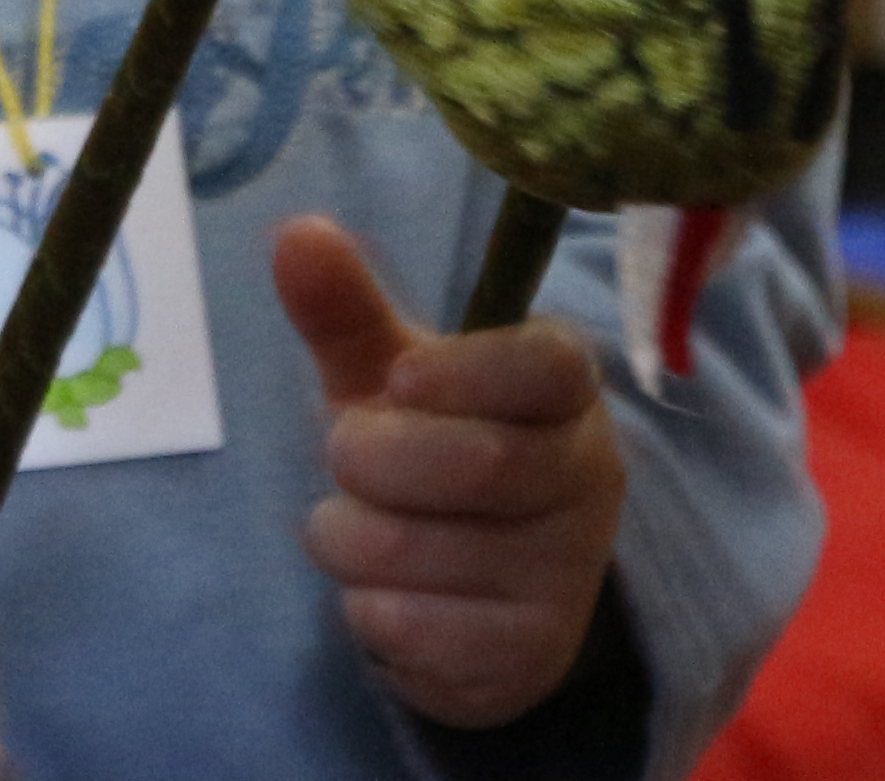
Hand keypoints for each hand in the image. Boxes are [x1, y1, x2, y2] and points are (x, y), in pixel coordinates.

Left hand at [272, 214, 627, 729]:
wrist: (478, 592)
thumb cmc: (429, 454)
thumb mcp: (389, 380)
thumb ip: (347, 309)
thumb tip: (296, 231)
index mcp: (563, 391)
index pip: (546, 365)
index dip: (464, 371)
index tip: (399, 380)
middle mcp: (589, 478)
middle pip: (478, 462)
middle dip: (372, 458)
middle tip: (343, 456)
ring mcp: (569, 572)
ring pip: (429, 551)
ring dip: (350, 538)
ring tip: (351, 528)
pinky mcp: (535, 652)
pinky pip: (424, 630)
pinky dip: (371, 610)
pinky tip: (381, 594)